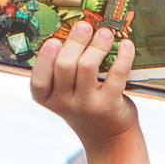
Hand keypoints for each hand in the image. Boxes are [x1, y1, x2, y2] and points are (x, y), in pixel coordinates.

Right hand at [30, 20, 137, 142]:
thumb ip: (62, 71)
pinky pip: (116, 75)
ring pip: (88, 67)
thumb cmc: (85, 106)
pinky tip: (126, 46)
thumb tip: (75, 33)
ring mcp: (86, 105)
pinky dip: (123, 57)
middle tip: (84, 27)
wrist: (108, 136)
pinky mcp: (109, 105)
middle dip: (75, 41)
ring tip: (105, 34)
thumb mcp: (65, 93)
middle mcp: (64, 103)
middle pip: (64, 65)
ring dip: (97, 45)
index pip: (38, 79)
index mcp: (48, 98)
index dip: (45, 58)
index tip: (54, 41)